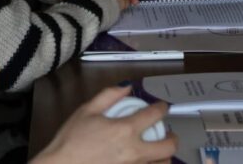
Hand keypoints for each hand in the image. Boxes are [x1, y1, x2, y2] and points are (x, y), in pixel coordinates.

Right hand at [32, 86, 177, 163]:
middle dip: (173, 138)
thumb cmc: (70, 141)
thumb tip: (126, 87)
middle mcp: (135, 152)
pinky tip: (145, 162)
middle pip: (168, 146)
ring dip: (164, 156)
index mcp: (125, 130)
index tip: (162, 107)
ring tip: (159, 151)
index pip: (154, 115)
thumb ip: (108, 95)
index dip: (162, 108)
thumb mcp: (86, 111)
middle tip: (168, 134)